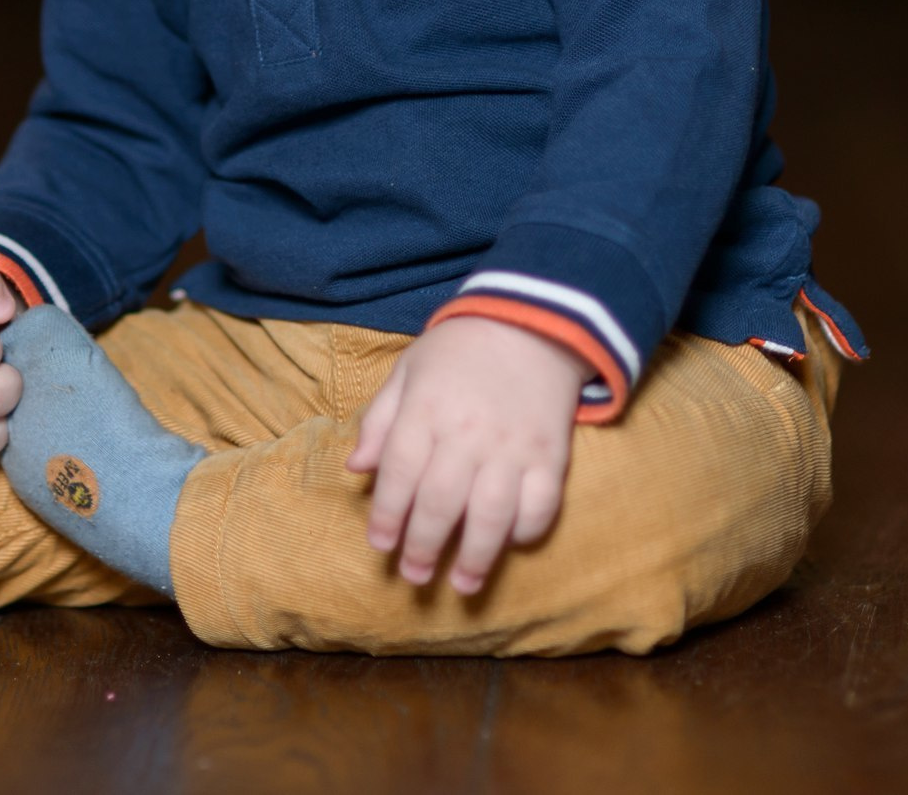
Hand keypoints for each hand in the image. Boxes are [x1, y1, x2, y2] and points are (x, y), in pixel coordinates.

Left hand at [345, 316, 585, 593]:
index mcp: (426, 410)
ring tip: (462, 584)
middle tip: (413, 575)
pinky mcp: (551, 454)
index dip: (387, 514)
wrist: (531, 322)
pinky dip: (527, 529)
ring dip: (476, 555)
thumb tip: (356, 468)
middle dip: (424, 546)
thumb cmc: (459, 350)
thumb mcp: (408, 371)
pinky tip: (510, 544)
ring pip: (492, 513)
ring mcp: (513, 446)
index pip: (400, 472)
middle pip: (441, 501)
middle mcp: (468, 433)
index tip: (380, 546)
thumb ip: (380, 420)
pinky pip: (541, 503)